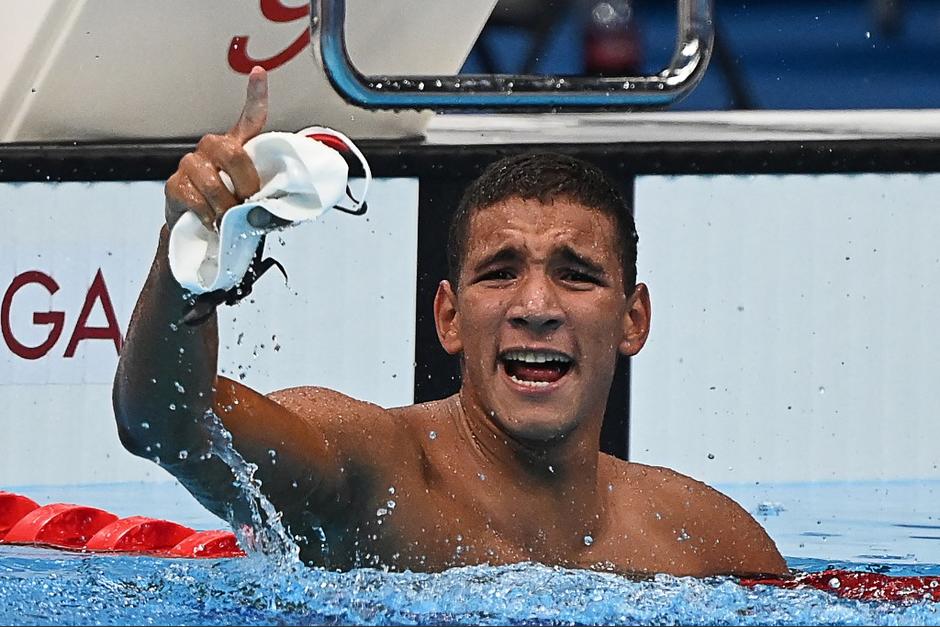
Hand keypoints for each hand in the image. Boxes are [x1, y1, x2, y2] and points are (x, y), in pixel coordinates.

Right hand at [164, 67, 268, 229]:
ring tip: (229, 217)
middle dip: (246, 183)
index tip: (259, 74)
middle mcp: (211, 149)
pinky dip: (208, 215)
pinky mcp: (174, 184)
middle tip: (249, 203)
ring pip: (212, 182)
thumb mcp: (250, 198)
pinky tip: (211, 220)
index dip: (255, 95)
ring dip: (225, 206)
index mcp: (236, 148)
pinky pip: (195, 198)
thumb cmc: (229, 209)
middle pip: (232, 154)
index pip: (249, 118)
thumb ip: (262, 194)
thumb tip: (268, 204)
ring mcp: (190, 164)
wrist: (198, 229)